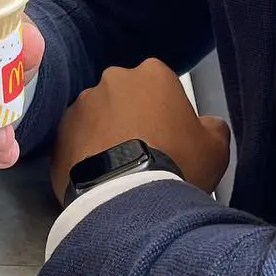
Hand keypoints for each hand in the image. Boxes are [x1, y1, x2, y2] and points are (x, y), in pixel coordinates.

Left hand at [50, 59, 230, 202]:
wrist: (129, 200)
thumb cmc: (175, 166)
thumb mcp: (216, 147)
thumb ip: (212, 126)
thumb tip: (204, 124)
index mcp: (153, 74)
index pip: (162, 86)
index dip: (168, 112)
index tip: (171, 137)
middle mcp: (113, 80)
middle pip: (127, 97)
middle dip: (134, 118)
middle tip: (145, 152)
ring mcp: (82, 105)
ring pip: (99, 117)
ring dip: (107, 135)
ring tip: (120, 169)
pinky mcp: (60, 132)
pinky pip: (76, 139)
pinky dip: (85, 153)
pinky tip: (100, 177)